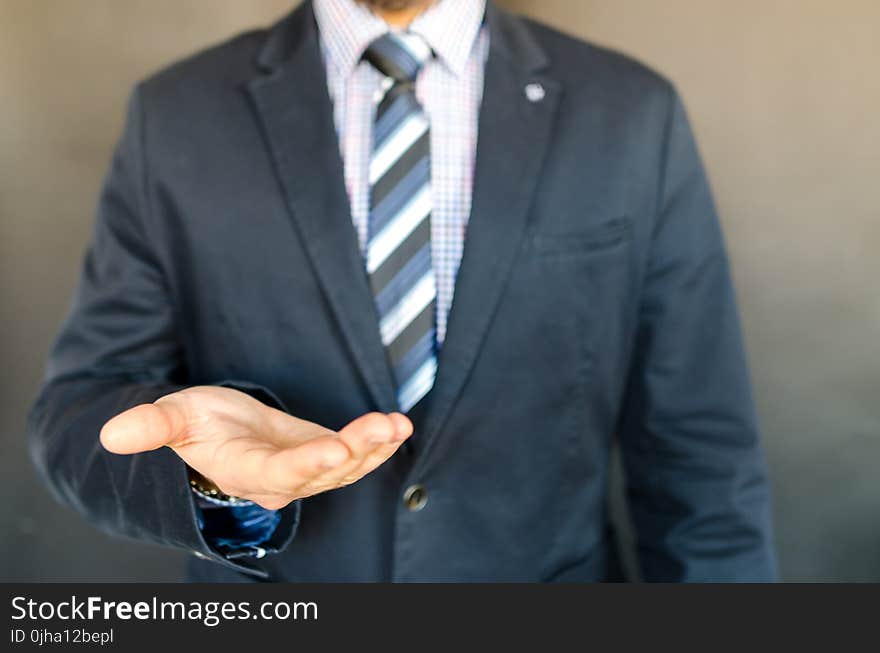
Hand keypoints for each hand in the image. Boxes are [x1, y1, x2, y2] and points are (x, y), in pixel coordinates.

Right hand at [99, 386, 411, 509]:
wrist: (216, 433)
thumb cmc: (195, 424)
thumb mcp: (173, 417)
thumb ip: (152, 426)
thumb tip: (111, 434)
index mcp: (244, 470)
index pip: (279, 473)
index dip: (307, 465)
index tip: (336, 449)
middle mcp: (280, 479)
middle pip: (323, 473)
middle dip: (356, 451)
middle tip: (384, 426)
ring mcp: (305, 471)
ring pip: (346, 468)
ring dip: (374, 447)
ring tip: (397, 424)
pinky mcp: (322, 456)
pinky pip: (354, 456)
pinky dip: (378, 443)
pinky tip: (399, 426)